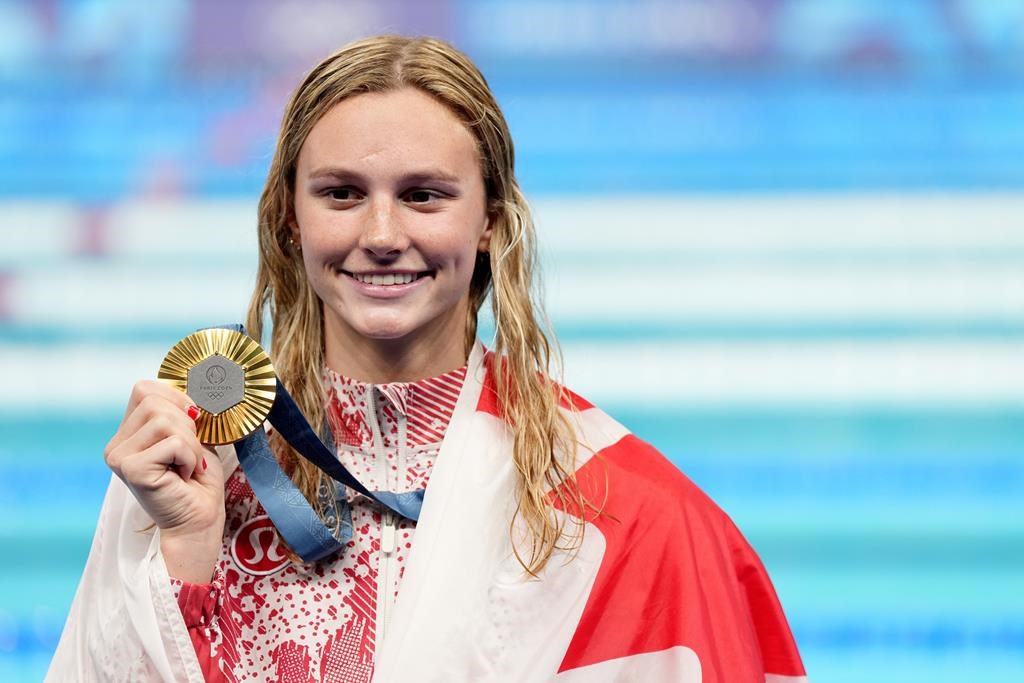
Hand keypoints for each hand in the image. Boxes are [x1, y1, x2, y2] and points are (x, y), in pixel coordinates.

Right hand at [104, 380, 225, 581]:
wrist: (199, 520)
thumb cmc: (198, 480)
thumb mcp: (194, 435)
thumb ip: (186, 410)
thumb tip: (197, 379)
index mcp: (127, 433)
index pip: (145, 388)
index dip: (177, 400)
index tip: (192, 427)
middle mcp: (116, 445)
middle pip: (156, 401)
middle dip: (187, 426)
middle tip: (189, 455)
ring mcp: (119, 457)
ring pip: (165, 420)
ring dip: (190, 443)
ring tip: (186, 466)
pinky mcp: (131, 469)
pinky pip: (173, 442)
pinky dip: (189, 456)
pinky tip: (183, 475)